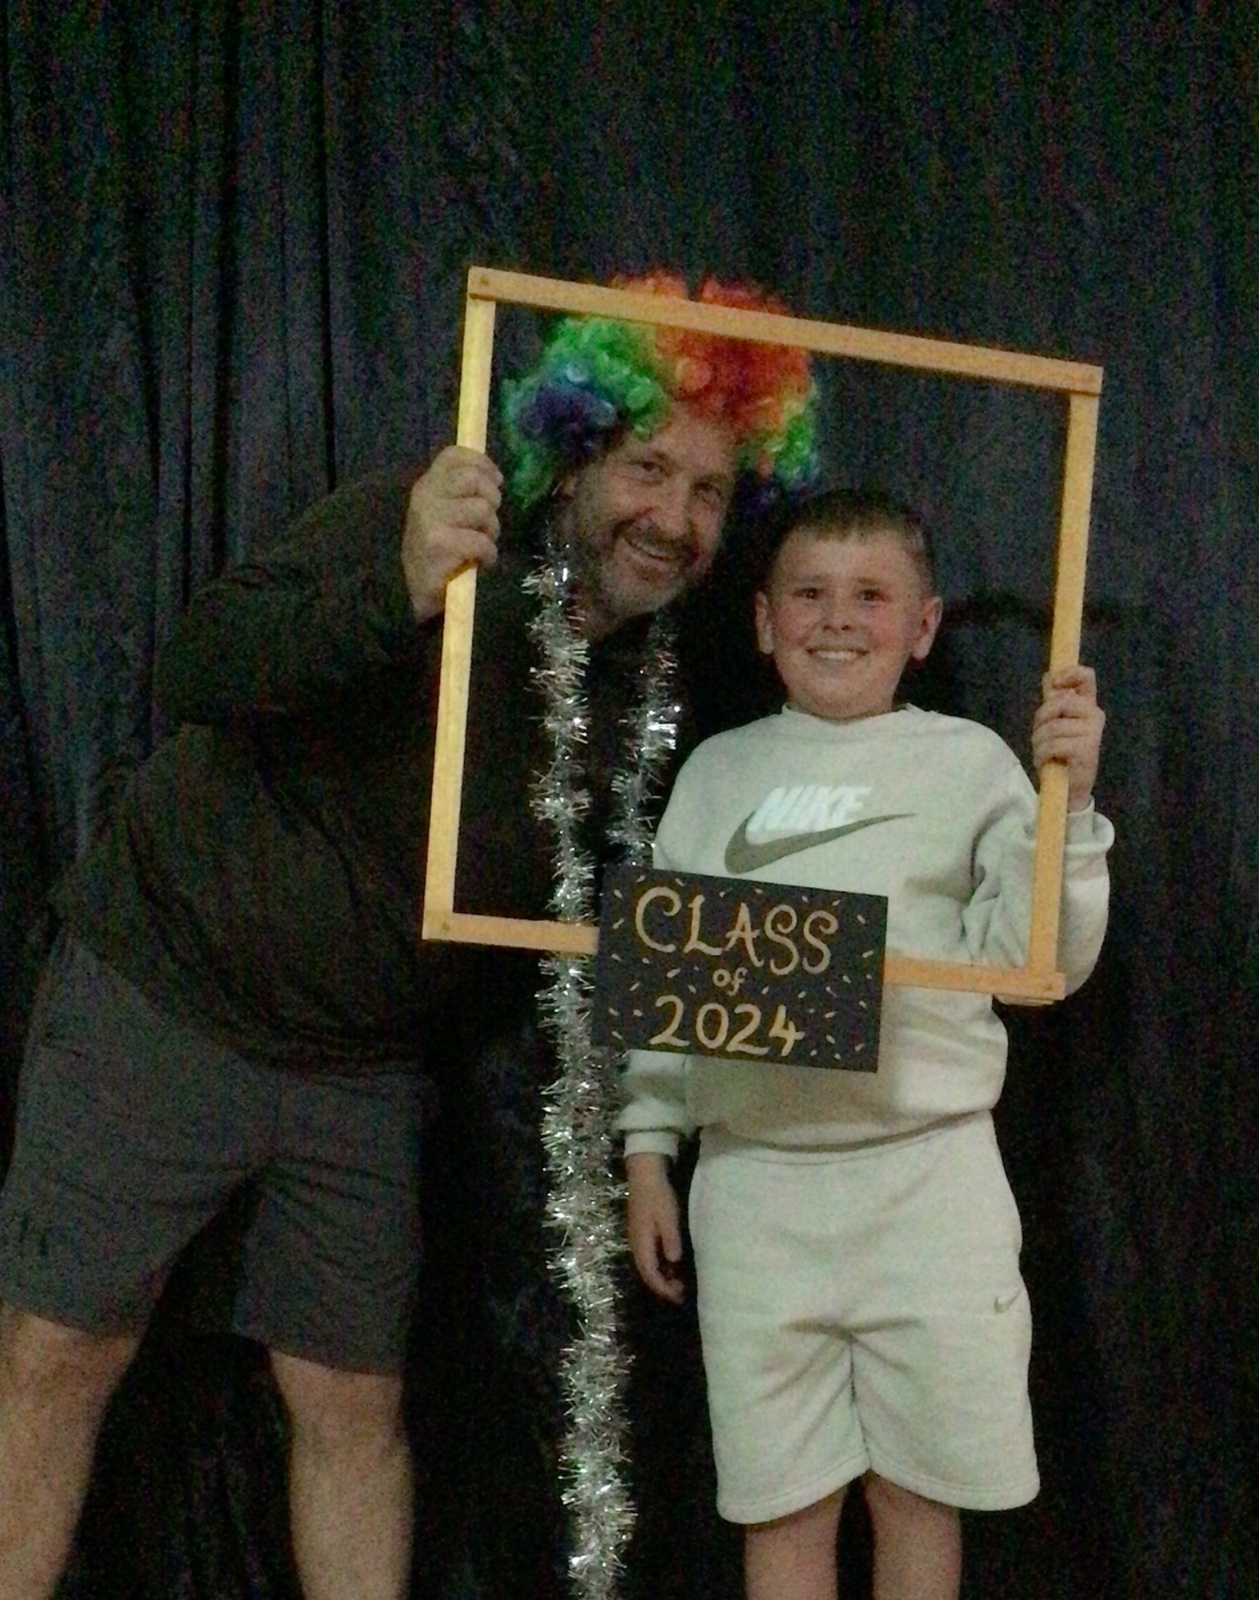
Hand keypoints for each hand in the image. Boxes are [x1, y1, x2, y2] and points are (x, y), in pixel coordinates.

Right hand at [401, 447, 502, 621]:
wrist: (411, 589)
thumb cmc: (433, 551)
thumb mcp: (442, 514)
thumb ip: (460, 493)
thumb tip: (493, 479)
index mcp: (426, 484)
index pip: (453, 455)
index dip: (482, 463)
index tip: (496, 480)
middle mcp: (425, 495)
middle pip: (473, 478)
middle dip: (492, 499)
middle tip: (488, 520)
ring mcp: (430, 517)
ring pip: (483, 509)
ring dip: (491, 530)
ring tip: (483, 544)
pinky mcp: (439, 543)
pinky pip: (482, 541)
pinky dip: (489, 555)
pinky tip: (482, 562)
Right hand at [626, 1152, 684, 1304]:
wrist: (645, 1175)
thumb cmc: (658, 1196)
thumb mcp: (668, 1217)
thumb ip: (670, 1239)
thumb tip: (674, 1262)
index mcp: (641, 1243)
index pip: (650, 1274)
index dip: (664, 1288)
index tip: (679, 1296)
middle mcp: (636, 1245)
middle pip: (646, 1274)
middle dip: (663, 1287)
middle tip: (682, 1293)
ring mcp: (637, 1239)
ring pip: (647, 1266)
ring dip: (662, 1278)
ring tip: (679, 1283)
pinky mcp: (641, 1233)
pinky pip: (649, 1257)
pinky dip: (660, 1267)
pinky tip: (672, 1264)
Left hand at [1032, 664, 1104, 810]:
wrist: (1070, 788)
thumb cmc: (1061, 753)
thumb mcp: (1055, 724)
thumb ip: (1054, 701)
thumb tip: (1048, 676)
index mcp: (1087, 705)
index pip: (1086, 677)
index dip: (1068, 674)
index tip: (1053, 683)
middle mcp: (1094, 715)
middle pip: (1059, 702)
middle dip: (1041, 719)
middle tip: (1040, 736)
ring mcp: (1092, 732)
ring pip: (1052, 727)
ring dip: (1038, 742)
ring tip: (1043, 753)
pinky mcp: (1086, 750)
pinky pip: (1053, 744)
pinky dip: (1042, 754)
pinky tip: (1046, 761)